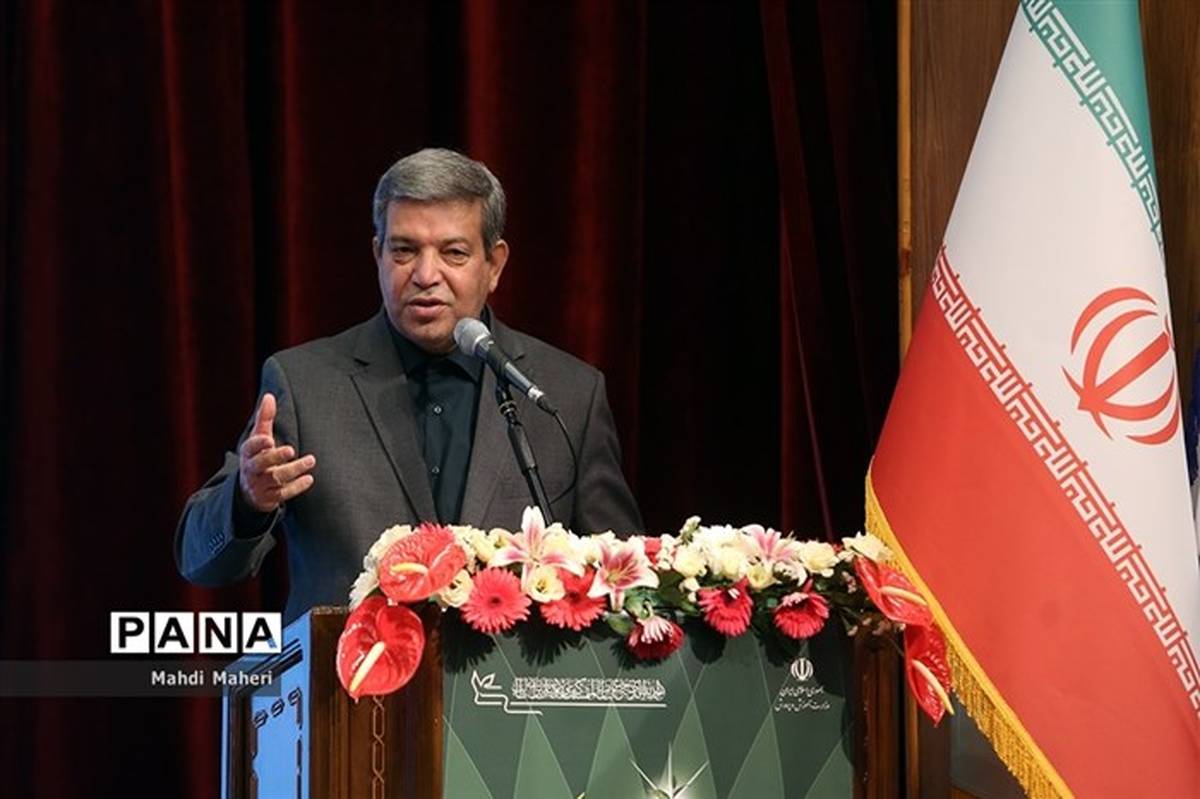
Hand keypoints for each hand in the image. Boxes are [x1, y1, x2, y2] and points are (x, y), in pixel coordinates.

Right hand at [238, 393, 315, 512]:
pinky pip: (283, 494)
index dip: (257, 445)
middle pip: (260, 464)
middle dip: (275, 457)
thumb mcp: (259, 439)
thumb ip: (264, 419)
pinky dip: (296, 487)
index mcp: (248, 454)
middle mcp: (252, 470)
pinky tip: (309, 479)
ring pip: (275, 478)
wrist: (250, 491)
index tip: (268, 440)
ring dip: (293, 469)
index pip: (249, 448)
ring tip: (311, 460)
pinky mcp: (270, 498)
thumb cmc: (257, 458)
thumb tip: (269, 396)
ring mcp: (260, 485)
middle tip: (291, 450)